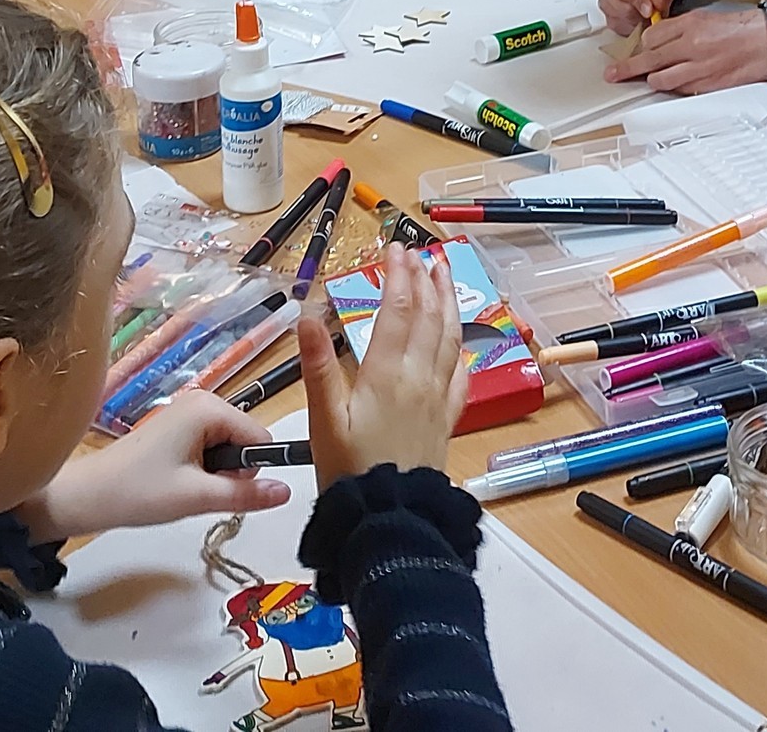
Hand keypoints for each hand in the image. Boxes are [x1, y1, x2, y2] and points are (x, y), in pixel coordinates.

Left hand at [27, 389, 287, 532]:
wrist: (86, 496)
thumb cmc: (138, 492)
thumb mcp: (196, 498)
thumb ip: (245, 494)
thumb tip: (287, 492)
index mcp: (210, 408)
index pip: (261, 437)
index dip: (251, 470)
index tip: (224, 491)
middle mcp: (203, 400)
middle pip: (246, 441)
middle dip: (232, 472)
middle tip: (198, 492)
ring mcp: (189, 412)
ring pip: (229, 447)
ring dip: (217, 473)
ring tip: (185, 489)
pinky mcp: (178, 426)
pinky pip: (211, 447)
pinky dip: (203, 469)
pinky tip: (178, 482)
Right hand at [301, 244, 467, 484]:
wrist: (389, 517)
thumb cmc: (349, 470)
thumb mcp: (323, 418)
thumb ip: (317, 365)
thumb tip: (306, 315)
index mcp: (387, 372)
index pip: (397, 309)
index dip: (398, 275)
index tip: (396, 248)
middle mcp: (419, 378)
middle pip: (428, 317)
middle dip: (425, 280)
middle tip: (422, 253)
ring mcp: (438, 398)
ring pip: (450, 339)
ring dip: (448, 303)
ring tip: (445, 277)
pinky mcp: (447, 420)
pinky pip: (461, 377)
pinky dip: (460, 352)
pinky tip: (460, 345)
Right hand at [595, 0, 680, 35]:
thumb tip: (657, 3)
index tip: (650, 8)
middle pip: (618, 5)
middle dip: (639, 12)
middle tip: (655, 10)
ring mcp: (605, 5)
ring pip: (621, 20)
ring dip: (639, 20)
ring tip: (649, 10)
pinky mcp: (609, 21)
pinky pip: (623, 30)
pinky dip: (636, 27)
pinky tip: (643, 17)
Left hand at [608, 5, 766, 94]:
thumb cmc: (739, 29)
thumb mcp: (704, 18)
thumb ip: (679, 29)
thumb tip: (657, 40)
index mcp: (689, 24)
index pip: (650, 36)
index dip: (641, 45)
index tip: (636, 49)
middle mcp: (691, 45)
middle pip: (649, 60)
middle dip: (628, 68)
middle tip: (614, 74)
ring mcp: (699, 67)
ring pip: (661, 79)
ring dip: (652, 81)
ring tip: (648, 80)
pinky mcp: (708, 84)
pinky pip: (681, 90)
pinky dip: (675, 88)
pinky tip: (674, 85)